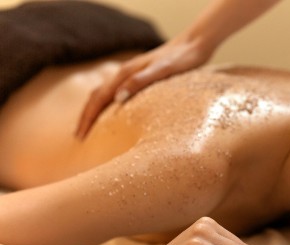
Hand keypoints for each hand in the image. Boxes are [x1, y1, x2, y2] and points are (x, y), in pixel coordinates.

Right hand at [76, 37, 212, 138]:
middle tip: (79, 137)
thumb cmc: (181, 59)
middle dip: (86, 117)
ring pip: (105, 94)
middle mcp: (125, 73)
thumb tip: (118, 98)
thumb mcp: (163, 71)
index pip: (99, 98)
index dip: (88, 117)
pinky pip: (116, 92)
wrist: (194, 45)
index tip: (80, 136)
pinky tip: (113, 114)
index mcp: (126, 73)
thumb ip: (141, 82)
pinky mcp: (140, 76)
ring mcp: (131, 74)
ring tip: (90, 128)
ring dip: (94, 111)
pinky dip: (107, 105)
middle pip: (97, 96)